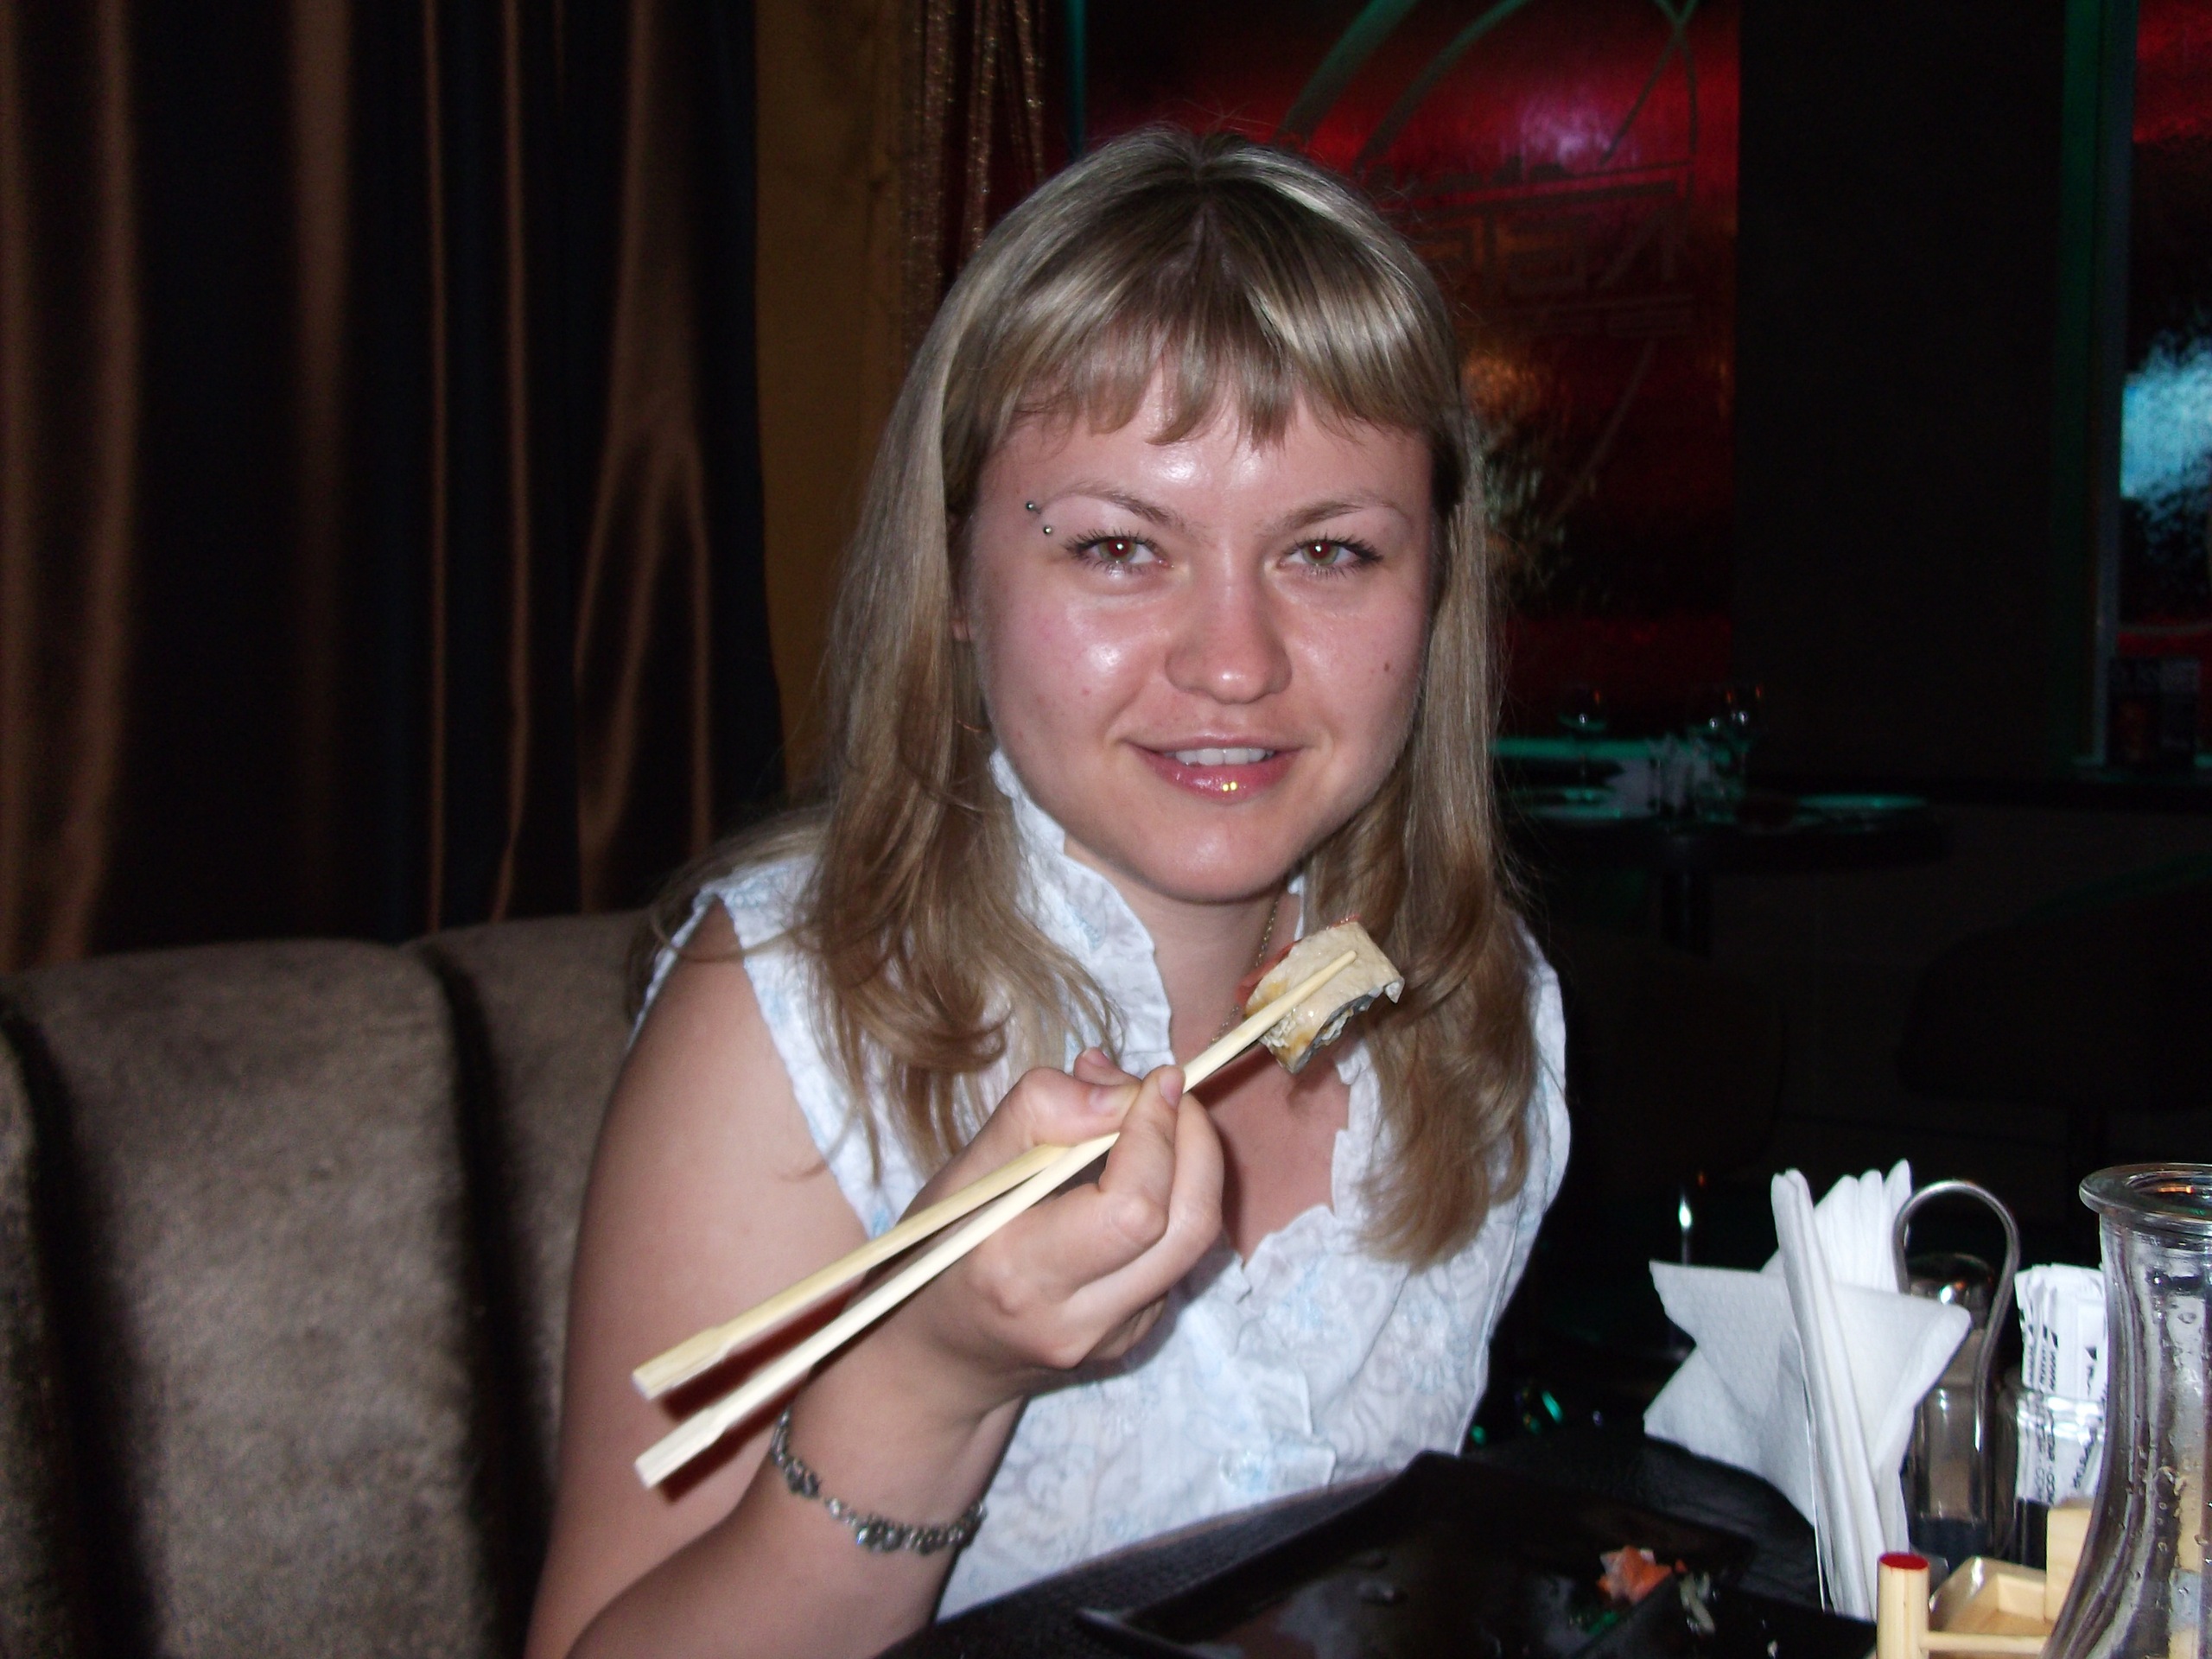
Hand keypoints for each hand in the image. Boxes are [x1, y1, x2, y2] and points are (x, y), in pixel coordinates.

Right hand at [864, 1048, 1225, 1420]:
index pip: (1131, 1206)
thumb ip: (1033, 1118)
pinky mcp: (1136, 1336)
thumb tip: (1119, 1091)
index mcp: (1020, 1273)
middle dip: (1196, 1142)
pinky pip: (1177, 1256)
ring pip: (1196, 1239)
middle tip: (1168, 1091)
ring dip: (1194, 1163)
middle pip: (1187, 1226)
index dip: (1156, 1132)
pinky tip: (1134, 1172)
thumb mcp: (960, 1176)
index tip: (1156, 1078)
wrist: (942, 1358)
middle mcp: (1078, 1318)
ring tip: (1156, 1117)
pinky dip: (1174, 1197)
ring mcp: (1115, 1336)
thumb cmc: (940, 1252)